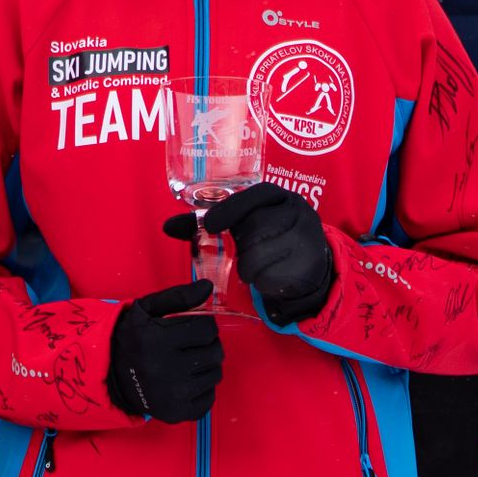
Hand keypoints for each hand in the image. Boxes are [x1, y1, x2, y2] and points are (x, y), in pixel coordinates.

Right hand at [105, 283, 222, 421]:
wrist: (111, 373)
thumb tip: (208, 286)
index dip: (204, 325)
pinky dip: (202, 387)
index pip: (207, 330)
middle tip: (192, 344)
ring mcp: (173, 395)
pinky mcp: (177, 413)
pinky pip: (210, 397)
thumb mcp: (147, 309)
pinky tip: (185, 380)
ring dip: (206, 365)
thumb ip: (178, 296)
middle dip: (208, 344)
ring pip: (215, 374)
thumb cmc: (133, 337)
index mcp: (158, 340)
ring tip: (187, 361)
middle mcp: (166, 370)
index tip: (194, 327)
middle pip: (215, 353)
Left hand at [182, 182, 336, 324]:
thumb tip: (168, 226)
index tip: (211, 225)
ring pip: (262, 253)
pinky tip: (267, 279)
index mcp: (279, 196)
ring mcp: (307, 237)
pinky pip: (275, 275)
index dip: (231, 209)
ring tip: (252, 270)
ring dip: (250, 267)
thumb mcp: (245, 224)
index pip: (256, 195)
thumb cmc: (267, 239)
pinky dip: (264, 281)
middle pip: (256, 227)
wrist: (308, 266)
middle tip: (242, 257)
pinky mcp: (310, 263)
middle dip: (242, 247)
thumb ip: (211, 222)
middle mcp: (297, 211)